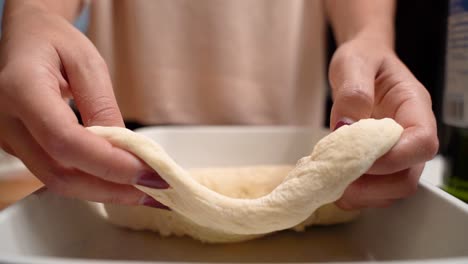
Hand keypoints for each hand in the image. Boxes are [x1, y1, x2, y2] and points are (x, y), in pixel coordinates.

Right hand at [0, 3, 167, 206]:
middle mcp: (7, 121)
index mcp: (22, 89)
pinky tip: (118, 179)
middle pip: (59, 174)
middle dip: (111, 187)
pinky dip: (91, 181)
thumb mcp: (86, 62)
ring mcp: (10, 139)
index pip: (65, 140)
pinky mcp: (20, 148)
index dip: (109, 163)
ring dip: (104, 190)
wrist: (25, 39)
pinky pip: (56, 173)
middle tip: (154, 186)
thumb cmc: (53, 41)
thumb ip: (102, 105)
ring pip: (57, 182)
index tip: (147, 171)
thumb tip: (123, 149)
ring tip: (143, 188)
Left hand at [328, 36, 438, 208]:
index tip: (359, 160)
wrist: (361, 61)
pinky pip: (377, 188)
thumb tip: (346, 127)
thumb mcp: (353, 63)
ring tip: (331, 182)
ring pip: (393, 189)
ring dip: (363, 195)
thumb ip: (352, 93)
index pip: (422, 142)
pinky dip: (356, 193)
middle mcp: (410, 134)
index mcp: (413, 106)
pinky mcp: (380, 162)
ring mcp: (397, 151)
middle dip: (374, 186)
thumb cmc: (362, 57)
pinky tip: (333, 181)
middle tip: (337, 180)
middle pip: (409, 176)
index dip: (394, 159)